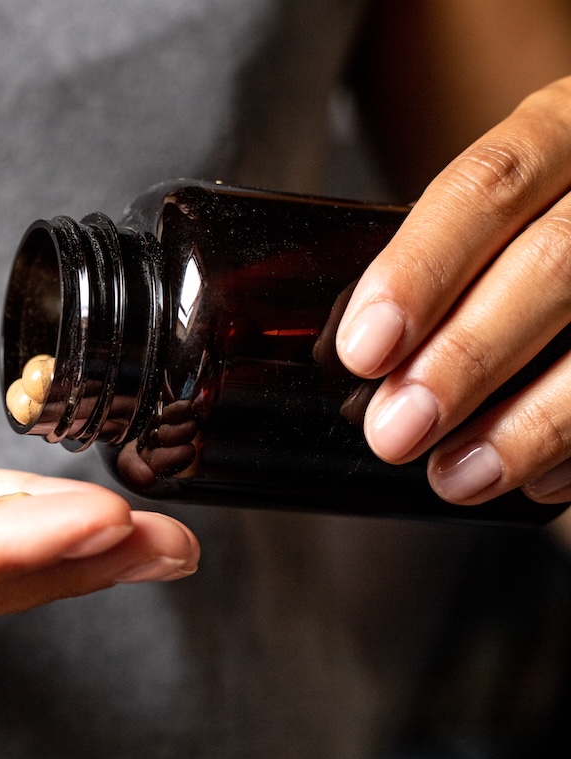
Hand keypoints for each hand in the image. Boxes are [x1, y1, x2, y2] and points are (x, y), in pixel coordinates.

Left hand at [336, 76, 570, 505]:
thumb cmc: (539, 221)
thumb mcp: (501, 206)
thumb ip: (443, 257)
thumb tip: (359, 358)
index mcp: (560, 128)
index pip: (485, 187)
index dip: (420, 270)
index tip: (365, 348)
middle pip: (553, 262)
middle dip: (467, 358)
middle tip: (396, 430)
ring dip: (531, 422)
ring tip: (456, 474)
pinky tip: (538, 480)